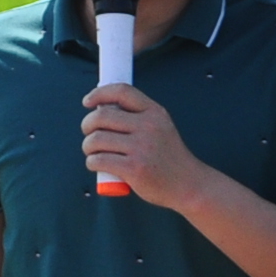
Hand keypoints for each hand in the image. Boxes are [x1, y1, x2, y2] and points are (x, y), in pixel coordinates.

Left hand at [80, 84, 207, 208]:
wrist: (188, 184)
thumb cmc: (169, 158)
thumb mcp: (161, 127)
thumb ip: (138, 116)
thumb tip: (102, 108)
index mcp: (154, 112)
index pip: (122, 91)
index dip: (99, 93)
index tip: (87, 102)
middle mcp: (148, 126)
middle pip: (101, 116)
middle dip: (87, 125)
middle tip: (89, 134)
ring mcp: (141, 148)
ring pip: (96, 139)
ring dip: (87, 146)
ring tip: (92, 152)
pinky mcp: (133, 169)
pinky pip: (99, 160)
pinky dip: (91, 162)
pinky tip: (96, 164)